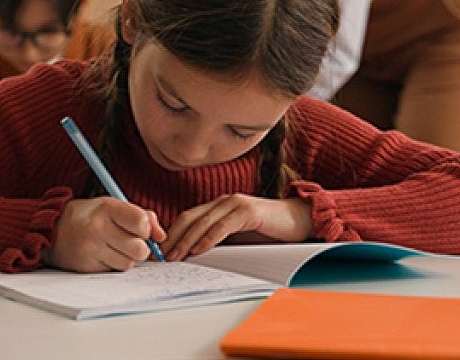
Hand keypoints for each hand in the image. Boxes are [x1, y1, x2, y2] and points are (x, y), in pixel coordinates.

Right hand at [45, 197, 165, 272]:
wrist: (56, 229)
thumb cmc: (92, 216)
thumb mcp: (114, 206)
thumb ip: (142, 217)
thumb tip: (161, 237)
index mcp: (107, 208)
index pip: (141, 222)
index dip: (146, 229)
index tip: (140, 229)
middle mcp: (98, 228)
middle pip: (139, 250)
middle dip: (140, 248)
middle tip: (130, 242)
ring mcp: (90, 249)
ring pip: (128, 264)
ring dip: (127, 259)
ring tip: (114, 247)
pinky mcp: (86, 267)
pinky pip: (114, 272)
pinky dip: (113, 265)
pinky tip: (104, 255)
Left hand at [160, 195, 312, 260]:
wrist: (299, 221)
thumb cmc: (268, 232)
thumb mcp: (237, 238)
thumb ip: (218, 242)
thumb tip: (192, 258)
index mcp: (218, 207)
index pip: (187, 218)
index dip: (171, 234)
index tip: (160, 253)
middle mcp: (224, 202)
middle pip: (190, 218)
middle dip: (173, 238)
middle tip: (161, 257)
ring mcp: (236, 203)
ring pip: (203, 221)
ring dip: (186, 240)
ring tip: (175, 256)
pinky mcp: (248, 211)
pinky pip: (224, 225)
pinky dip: (209, 238)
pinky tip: (199, 249)